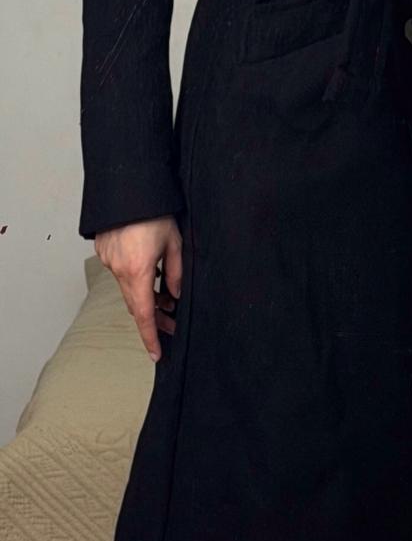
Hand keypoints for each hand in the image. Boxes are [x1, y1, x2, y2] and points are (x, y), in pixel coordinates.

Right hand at [94, 216, 182, 361]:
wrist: (128, 187)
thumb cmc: (154, 212)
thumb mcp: (175, 243)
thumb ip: (176, 273)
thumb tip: (175, 295)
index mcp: (138, 271)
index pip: (143, 314)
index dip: (151, 336)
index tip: (156, 353)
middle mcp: (119, 269)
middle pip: (135, 304)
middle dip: (154, 317)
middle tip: (173, 323)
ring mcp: (109, 260)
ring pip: (128, 288)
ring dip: (146, 296)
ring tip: (167, 297)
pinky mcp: (104, 250)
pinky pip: (121, 272)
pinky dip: (135, 279)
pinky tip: (151, 273)